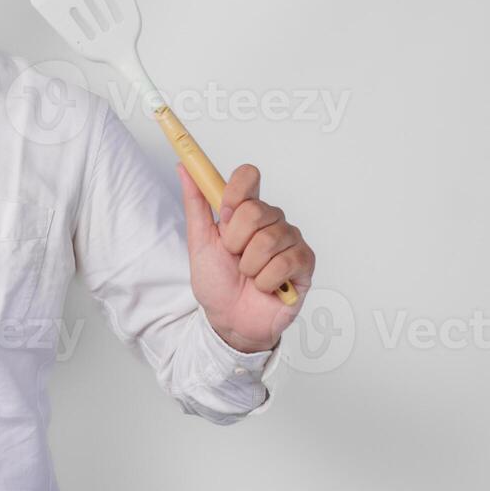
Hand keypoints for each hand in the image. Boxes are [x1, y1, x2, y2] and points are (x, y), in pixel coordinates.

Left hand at [177, 163, 314, 353]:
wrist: (229, 320)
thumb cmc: (217, 281)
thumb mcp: (199, 241)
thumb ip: (196, 204)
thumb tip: (185, 170)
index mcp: (246, 210)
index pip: (249, 176)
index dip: (235, 192)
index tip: (223, 214)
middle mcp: (271, 220)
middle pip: (255, 210)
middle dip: (235, 241)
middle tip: (234, 257)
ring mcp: (290, 240)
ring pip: (269, 239)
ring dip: (249, 265)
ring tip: (248, 275)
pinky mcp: (304, 262)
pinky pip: (285, 261)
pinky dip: (266, 280)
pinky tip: (264, 287)